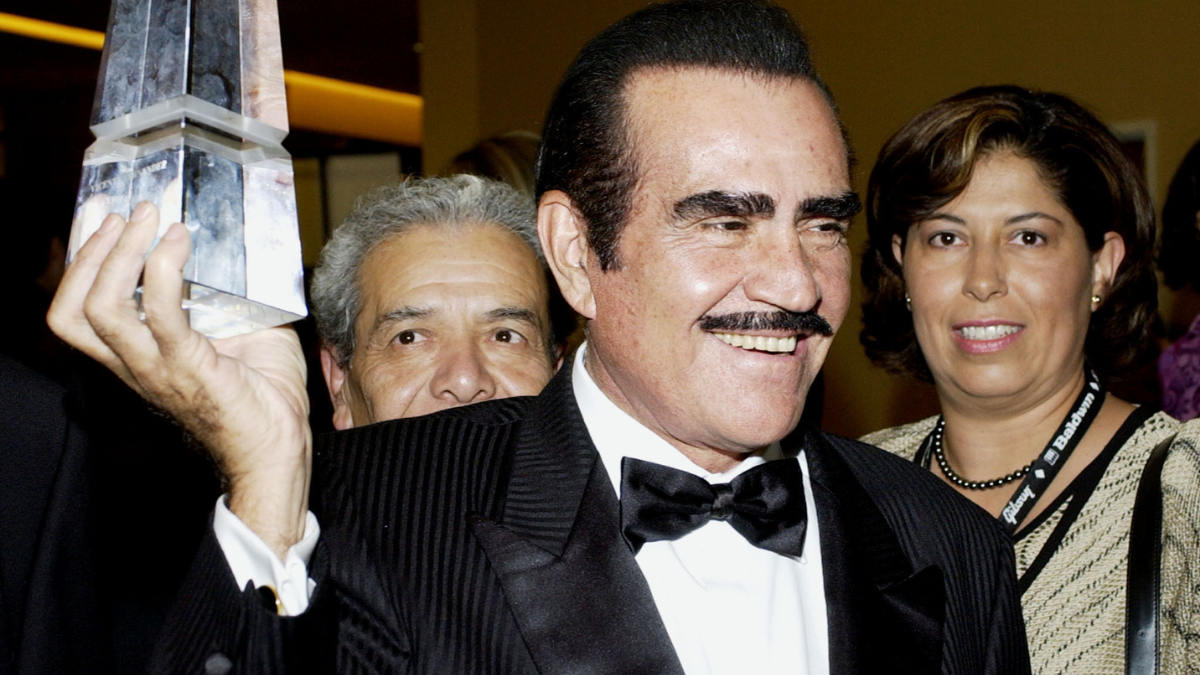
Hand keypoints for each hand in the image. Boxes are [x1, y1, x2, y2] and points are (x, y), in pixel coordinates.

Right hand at [48, 202, 311, 557]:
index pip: (79, 312)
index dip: (78, 263)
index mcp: (138, 357)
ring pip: (101, 309)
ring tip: (146, 219)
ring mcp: (157, 369)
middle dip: (88, 252)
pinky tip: (179, 243)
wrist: (279, 450)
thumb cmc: (264, 396)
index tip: (98, 217)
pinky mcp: (188, 368)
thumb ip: (230, 298)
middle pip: (73, 310)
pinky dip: (164, 271)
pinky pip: (161, 315)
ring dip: (118, 255)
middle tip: (119, 212)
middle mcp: (136, 365)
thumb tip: (247, 256)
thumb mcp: (241, 334)